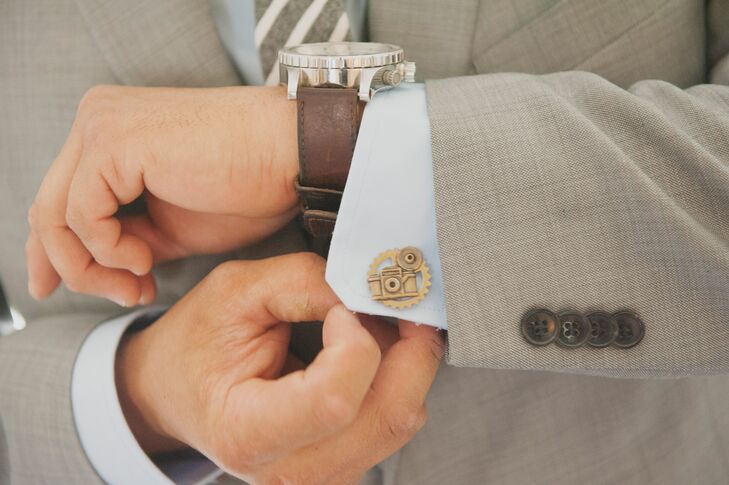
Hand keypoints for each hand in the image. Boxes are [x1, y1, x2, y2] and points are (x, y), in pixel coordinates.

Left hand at [26, 85, 297, 305]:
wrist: (291, 155)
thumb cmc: (248, 188)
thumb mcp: (174, 226)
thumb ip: (130, 239)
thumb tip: (100, 271)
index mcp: (111, 132)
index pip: (59, 198)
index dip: (53, 252)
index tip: (58, 289)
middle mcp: (97, 119)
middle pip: (47, 209)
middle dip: (70, 268)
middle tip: (119, 299)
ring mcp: (100, 126)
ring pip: (54, 217)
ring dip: (92, 268)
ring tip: (140, 285)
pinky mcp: (112, 142)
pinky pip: (81, 215)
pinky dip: (107, 250)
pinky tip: (147, 260)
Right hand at [116, 253, 443, 483]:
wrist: (174, 390)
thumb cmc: (195, 345)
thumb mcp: (235, 290)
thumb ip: (304, 282)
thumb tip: (365, 291)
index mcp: (249, 432)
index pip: (336, 402)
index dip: (355, 341)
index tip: (340, 308)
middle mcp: (291, 470)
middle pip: (391, 412)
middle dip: (407, 343)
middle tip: (391, 300)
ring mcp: (322, 475)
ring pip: (403, 415)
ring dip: (405, 358)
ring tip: (371, 324)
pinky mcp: (343, 465)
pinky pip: (396, 419)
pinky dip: (397, 377)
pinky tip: (373, 350)